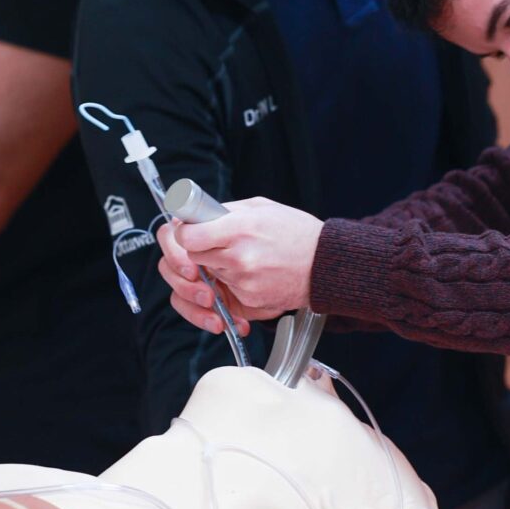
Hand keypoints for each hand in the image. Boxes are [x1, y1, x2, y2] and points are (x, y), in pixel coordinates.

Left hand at [155, 198, 322, 333]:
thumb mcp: (260, 208)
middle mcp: (238, 258)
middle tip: (212, 245)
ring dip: (215, 268)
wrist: (325, 265)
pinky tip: (252, 273)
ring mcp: (243, 283)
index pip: (187, 237)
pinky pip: (226, 292)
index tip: (189, 231)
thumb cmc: (296, 233)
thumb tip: (194, 215)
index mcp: (239, 229)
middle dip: (197, 251)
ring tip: (240, 257)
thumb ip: (223, 211)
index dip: (184, 235)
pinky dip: (232, 284)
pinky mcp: (249, 301)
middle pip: (192, 258)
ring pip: (208, 276)